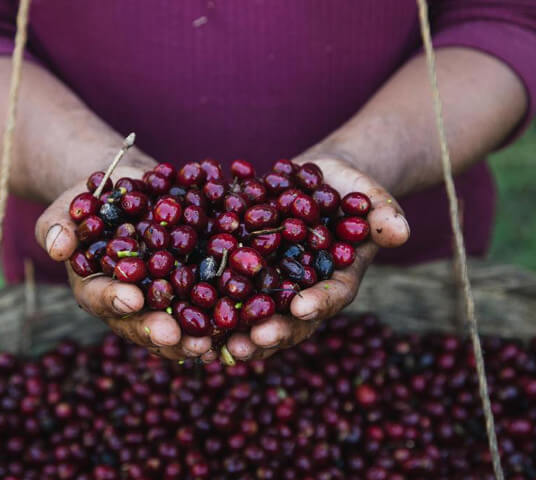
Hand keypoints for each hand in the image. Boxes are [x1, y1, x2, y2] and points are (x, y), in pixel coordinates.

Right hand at [35, 165, 216, 362]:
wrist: (129, 187)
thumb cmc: (93, 198)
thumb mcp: (69, 206)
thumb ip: (58, 226)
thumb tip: (57, 246)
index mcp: (95, 285)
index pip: (99, 297)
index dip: (114, 299)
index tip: (131, 299)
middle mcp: (127, 300)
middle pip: (138, 322)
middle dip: (155, 330)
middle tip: (173, 336)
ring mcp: (158, 297)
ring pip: (171, 324)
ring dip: (187, 337)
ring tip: (204, 344)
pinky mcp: (186, 286)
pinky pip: (199, 306)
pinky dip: (212, 316)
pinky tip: (229, 326)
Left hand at [225, 156, 409, 360]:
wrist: (317, 181)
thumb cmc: (349, 189)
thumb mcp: (369, 195)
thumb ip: (383, 214)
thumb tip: (400, 231)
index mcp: (337, 279)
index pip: (331, 297)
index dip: (318, 304)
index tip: (302, 309)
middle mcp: (305, 291)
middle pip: (290, 319)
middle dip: (272, 332)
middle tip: (249, 343)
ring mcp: (275, 285)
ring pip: (257, 315)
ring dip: (237, 332)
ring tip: (216, 344)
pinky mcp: (247, 272)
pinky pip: (229, 291)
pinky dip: (212, 305)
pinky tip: (189, 315)